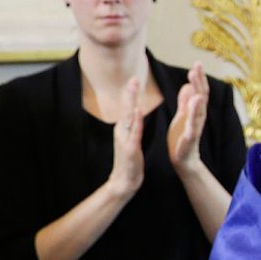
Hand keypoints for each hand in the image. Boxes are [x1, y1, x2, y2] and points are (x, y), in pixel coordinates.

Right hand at [107, 76, 146, 198]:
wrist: (124, 181)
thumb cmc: (130, 160)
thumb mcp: (132, 140)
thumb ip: (133, 126)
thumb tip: (134, 113)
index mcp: (125, 129)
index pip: (128, 108)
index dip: (130, 94)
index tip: (134, 79)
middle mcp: (122, 132)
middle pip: (126, 109)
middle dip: (129, 94)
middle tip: (133, 78)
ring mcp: (125, 140)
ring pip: (128, 118)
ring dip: (130, 103)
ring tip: (133, 90)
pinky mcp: (130, 149)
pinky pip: (134, 134)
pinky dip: (136, 123)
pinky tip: (137, 112)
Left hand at [167, 63, 210, 171]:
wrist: (182, 159)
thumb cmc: (181, 137)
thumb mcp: (182, 115)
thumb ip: (185, 101)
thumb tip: (189, 85)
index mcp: (194, 111)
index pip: (199, 91)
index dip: (199, 78)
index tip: (197, 64)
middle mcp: (198, 118)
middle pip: (201, 98)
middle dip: (200, 83)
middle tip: (197, 67)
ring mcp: (195, 129)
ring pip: (199, 113)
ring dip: (198, 102)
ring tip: (197, 90)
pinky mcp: (189, 141)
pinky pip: (191, 131)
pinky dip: (192, 123)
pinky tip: (190, 117)